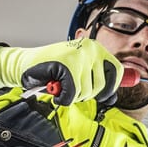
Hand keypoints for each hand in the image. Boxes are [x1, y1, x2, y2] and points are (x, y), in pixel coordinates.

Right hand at [0, 39, 121, 105]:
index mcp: (97, 48)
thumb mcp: (82, 71)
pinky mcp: (66, 66)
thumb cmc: (53, 69)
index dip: (109, 88)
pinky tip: (54, 89)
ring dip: (71, 95)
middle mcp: (90, 48)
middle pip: (102, 86)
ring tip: (61, 84)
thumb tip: (121, 90)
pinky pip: (71, 94)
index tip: (100, 93)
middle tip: (72, 87)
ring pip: (86, 92)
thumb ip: (101, 78)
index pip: (117, 72)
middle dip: (86, 94)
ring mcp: (78, 56)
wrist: (25, 64)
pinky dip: (61, 98)